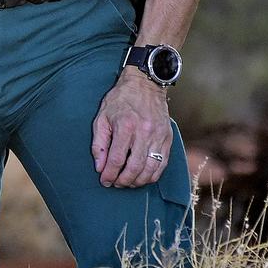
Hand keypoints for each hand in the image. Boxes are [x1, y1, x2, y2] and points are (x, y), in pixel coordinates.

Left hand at [91, 68, 171, 187]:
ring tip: (128, 182)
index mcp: (125, 125)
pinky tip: (143, 177)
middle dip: (123, 181)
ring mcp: (158, 136)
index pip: (117, 159)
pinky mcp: (167, 138)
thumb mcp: (102, 116)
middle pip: (135, 168)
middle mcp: (144, 132)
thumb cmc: (120, 99)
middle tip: (116, 184)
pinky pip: (162, 165)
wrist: (145, 84)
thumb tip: (99, 166)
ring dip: (138, 181)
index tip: (104, 180)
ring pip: (150, 170)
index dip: (109, 174)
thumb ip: (99, 142)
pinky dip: (152, 175)